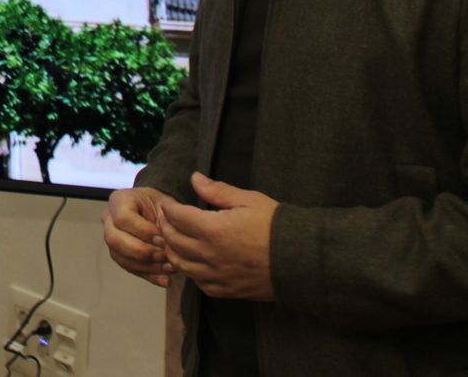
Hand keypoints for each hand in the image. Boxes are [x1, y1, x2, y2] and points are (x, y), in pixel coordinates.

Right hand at [103, 186, 172, 286]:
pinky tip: (166, 280)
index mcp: (119, 200)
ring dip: (146, 266)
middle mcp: (109, 219)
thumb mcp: (167, 205)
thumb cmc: (163, 206)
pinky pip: (129, 268)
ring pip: (120, 257)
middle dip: (141, 251)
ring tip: (169, 268)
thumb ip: (166, 219)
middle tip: (164, 255)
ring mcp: (112, 238)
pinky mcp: (120, 254)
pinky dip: (149, 276)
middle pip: (114, 239)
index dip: (143, 231)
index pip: (123, 218)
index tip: (163, 238)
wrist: (161, 213)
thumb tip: (166, 240)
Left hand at [157, 172, 277, 300]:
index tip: (167, 203)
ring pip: (181, 265)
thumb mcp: (249, 200)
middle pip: (173, 241)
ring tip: (171, 240)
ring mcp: (217, 275)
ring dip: (172, 251)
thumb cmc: (277, 226)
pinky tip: (192, 263)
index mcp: (213, 229)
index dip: (168, 208)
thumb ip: (217, 191)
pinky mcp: (227, 290)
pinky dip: (190, 272)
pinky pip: (199, 284)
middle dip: (165, 227)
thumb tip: (194, 178)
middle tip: (164, 219)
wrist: (303, 260)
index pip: (177, 217)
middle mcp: (210, 255)